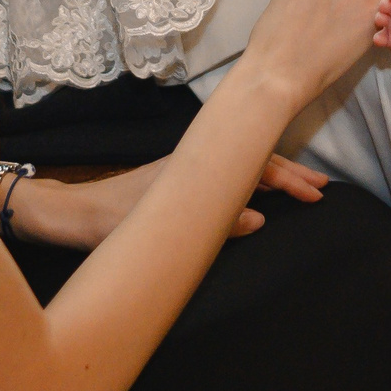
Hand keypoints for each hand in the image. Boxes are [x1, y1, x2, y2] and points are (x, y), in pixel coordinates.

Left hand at [10, 153, 329, 249]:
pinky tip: (258, 196)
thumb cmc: (105, 220)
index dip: (289, 179)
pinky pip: (226, 178)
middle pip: (253, 161)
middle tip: (323, 189)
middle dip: (290, 174)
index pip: (254, 166)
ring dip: (273, 177)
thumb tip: (259, 219)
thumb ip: (210, 225)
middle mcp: (193, 165)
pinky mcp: (177, 187)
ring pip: (240, 168)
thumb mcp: (157, 229)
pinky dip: (251, 183)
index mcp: (193, 168)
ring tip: (302, 190)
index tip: (319, 193)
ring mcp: (186, 174)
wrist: (67, 214)